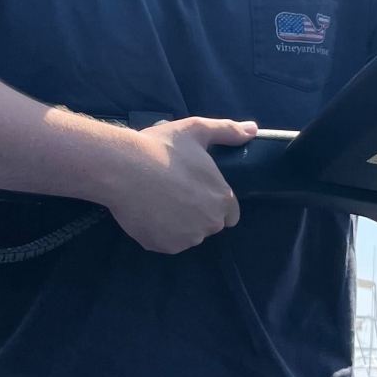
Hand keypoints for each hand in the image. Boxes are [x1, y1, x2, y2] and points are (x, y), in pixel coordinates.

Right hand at [104, 117, 254, 253]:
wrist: (123, 168)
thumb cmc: (162, 148)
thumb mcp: (197, 130)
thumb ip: (228, 131)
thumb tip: (253, 129)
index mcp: (222, 199)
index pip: (230, 214)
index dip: (214, 202)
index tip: (196, 190)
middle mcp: (209, 224)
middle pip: (208, 225)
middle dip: (196, 213)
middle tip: (174, 191)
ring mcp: (185, 239)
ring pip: (187, 235)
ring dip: (178, 223)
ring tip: (158, 200)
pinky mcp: (162, 247)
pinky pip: (165, 242)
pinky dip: (158, 231)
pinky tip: (147, 211)